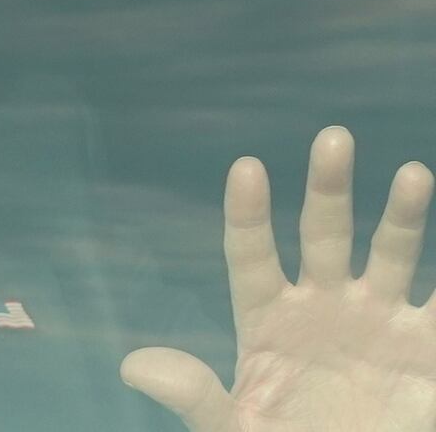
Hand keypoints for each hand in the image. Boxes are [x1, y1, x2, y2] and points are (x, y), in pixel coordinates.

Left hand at [120, 126, 435, 431]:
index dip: (248, 214)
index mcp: (267, 320)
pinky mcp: (424, 349)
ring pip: (390, 256)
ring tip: (410, 174)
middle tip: (333, 137)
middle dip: (328, 190)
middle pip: (323, 236)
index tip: (245, 168)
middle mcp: (322, 307)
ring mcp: (376, 322)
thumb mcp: (230, 427)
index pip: (251, 256)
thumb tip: (133, 366)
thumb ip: (192, 395)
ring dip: (401, 216)